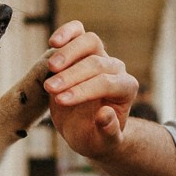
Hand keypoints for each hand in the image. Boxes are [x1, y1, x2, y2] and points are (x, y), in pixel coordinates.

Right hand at [44, 21, 137, 159]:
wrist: (85, 128)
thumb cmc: (95, 137)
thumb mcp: (102, 143)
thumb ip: (108, 132)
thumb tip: (105, 113)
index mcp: (126, 89)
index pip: (107, 84)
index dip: (83, 90)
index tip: (60, 101)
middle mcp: (115, 69)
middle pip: (96, 63)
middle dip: (72, 75)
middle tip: (50, 89)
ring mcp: (99, 56)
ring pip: (90, 41)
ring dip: (68, 53)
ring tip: (51, 68)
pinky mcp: (82, 49)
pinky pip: (78, 31)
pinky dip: (67, 32)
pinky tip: (53, 42)